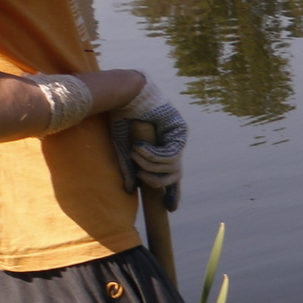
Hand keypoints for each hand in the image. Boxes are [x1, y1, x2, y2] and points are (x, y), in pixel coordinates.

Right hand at [109, 79, 185, 210]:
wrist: (125, 93)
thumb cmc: (122, 117)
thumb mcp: (123, 147)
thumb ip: (128, 168)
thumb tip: (132, 190)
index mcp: (161, 150)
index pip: (171, 176)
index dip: (172, 193)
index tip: (170, 209)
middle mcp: (173, 145)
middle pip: (173, 176)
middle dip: (155, 180)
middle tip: (140, 174)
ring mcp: (178, 137)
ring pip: (171, 167)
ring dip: (149, 164)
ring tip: (134, 152)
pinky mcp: (180, 129)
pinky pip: (170, 154)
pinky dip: (153, 155)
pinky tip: (139, 147)